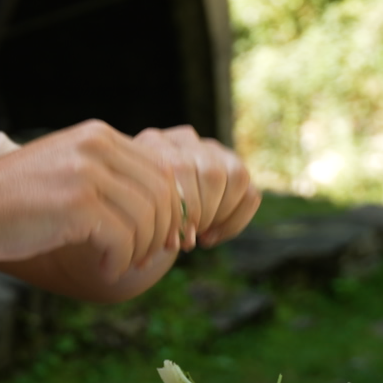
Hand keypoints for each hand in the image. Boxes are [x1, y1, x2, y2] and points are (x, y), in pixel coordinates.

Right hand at [0, 120, 178, 280]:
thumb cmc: (16, 200)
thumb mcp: (67, 170)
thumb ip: (108, 175)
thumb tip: (164, 206)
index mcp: (97, 135)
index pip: (160, 168)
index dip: (170, 207)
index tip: (161, 236)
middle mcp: (95, 146)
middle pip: (161, 192)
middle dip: (162, 230)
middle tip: (149, 256)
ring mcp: (86, 173)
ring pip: (146, 218)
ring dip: (141, 249)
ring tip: (122, 264)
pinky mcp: (77, 205)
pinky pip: (123, 239)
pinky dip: (121, 262)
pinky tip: (107, 270)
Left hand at [130, 126, 261, 251]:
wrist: (138, 210)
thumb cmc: (131, 213)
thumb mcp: (131, 214)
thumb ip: (151, 222)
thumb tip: (180, 242)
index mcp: (154, 142)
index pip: (181, 169)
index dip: (183, 209)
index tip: (174, 240)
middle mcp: (185, 140)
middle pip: (212, 173)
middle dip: (204, 214)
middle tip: (188, 239)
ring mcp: (212, 150)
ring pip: (237, 176)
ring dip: (221, 215)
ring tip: (200, 236)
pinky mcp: (233, 169)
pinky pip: (251, 194)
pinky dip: (235, 222)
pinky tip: (212, 237)